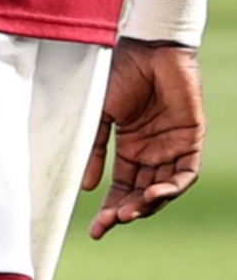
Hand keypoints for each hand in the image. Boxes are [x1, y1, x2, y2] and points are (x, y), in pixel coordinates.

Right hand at [88, 39, 204, 237]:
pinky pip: (185, 173)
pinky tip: (153, 193)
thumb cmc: (118, 75)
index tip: (95, 230)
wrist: (146, 49)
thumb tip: (88, 186)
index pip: (121, 187)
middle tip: (110, 223)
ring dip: (148, 204)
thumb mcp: (98, 115)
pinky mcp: (191, 141)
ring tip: (129, 212)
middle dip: (126, 211)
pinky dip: (170, 187)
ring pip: (164, 188)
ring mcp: (172, 147)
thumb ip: (94, 149)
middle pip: (141, 193)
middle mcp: (152, 151)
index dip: (109, 209)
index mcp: (129, 147)